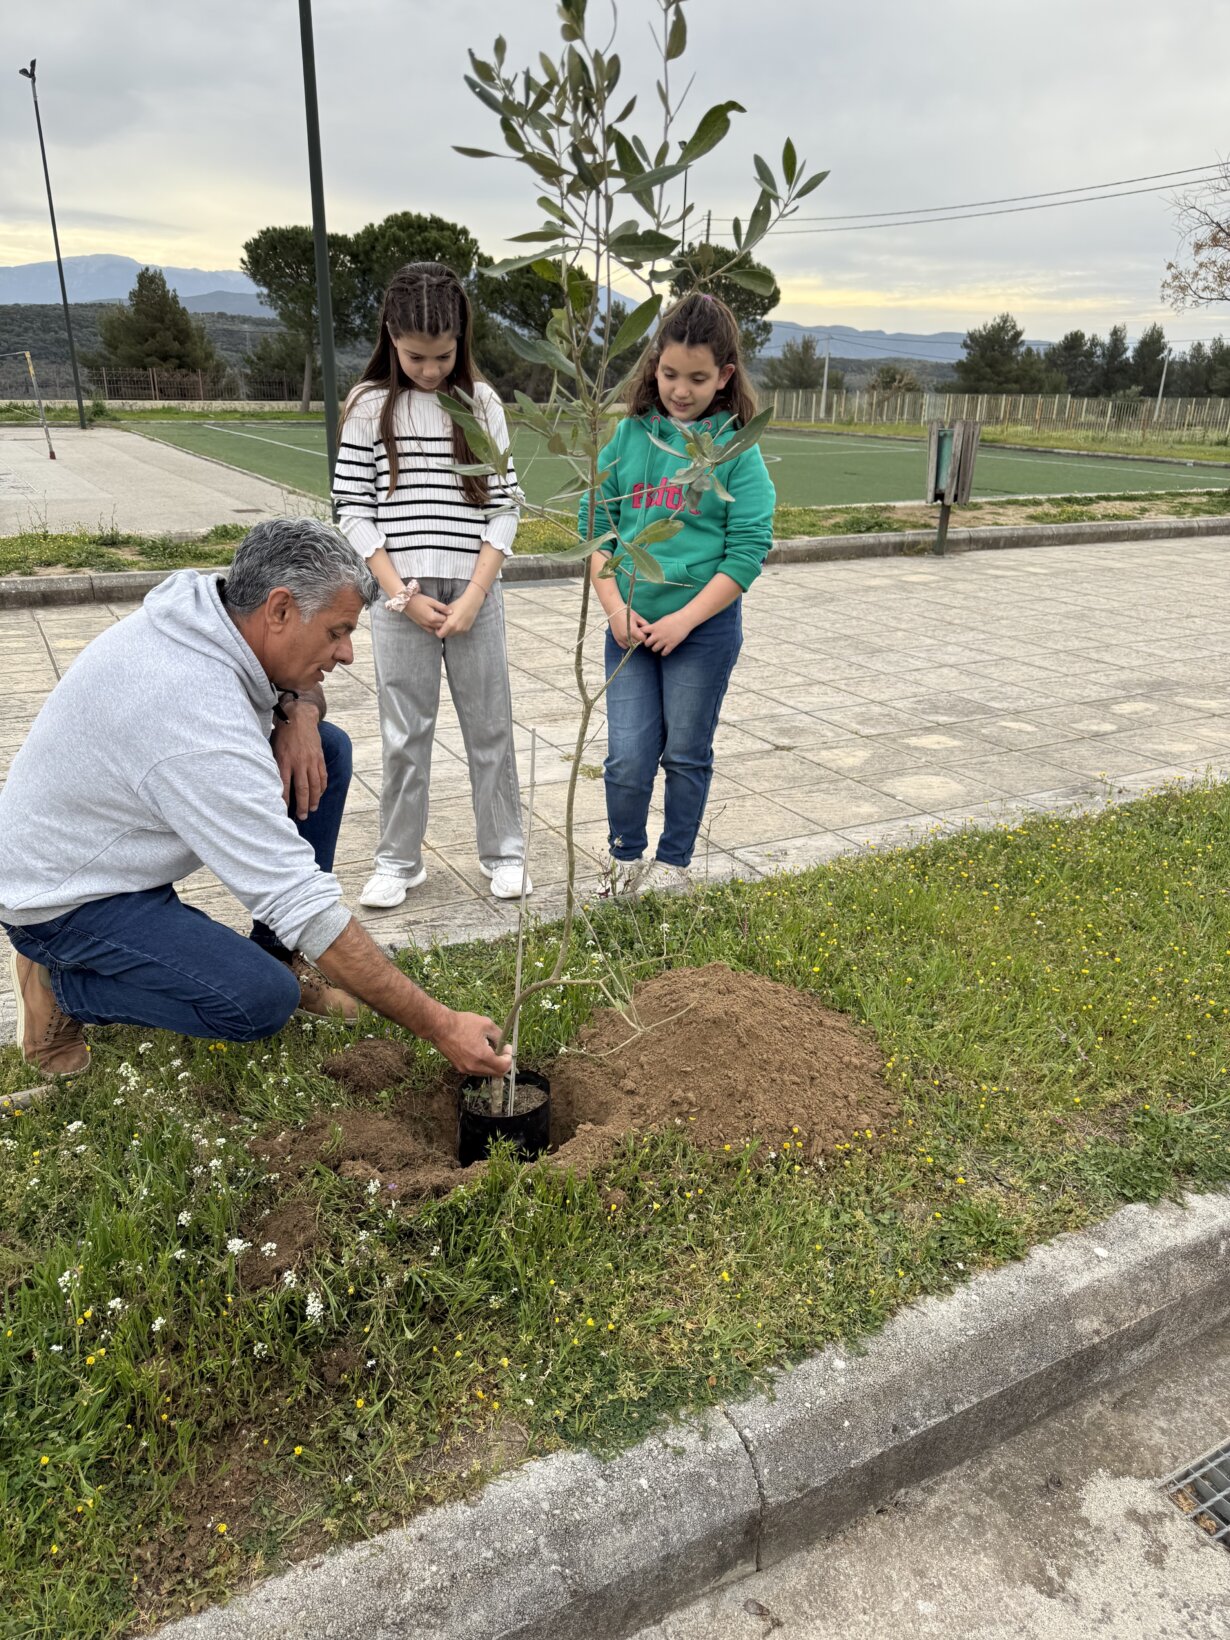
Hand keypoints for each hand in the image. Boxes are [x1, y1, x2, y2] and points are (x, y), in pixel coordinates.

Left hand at [272, 700, 325, 820]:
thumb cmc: (282, 733)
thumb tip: (271, 783)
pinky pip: (322, 776)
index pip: (285, 786)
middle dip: (303, 806)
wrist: (299, 717)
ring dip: (314, 800)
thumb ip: (274, 765)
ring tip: (313, 809)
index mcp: (284, 760)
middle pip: (302, 789)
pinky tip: (320, 794)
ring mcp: (311, 760)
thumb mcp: (273, 747)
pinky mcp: (319, 757)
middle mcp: (299, 762)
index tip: (284, 812)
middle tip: (302, 817)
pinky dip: (322, 787)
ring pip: (315, 785)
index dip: (285, 801)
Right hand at [404, 592, 448, 632]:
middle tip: (443, 613)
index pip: (445, 620)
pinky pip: (429, 630)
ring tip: (438, 617)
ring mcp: (424, 625)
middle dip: (444, 621)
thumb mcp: (432, 601)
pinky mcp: (420, 625)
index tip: (446, 610)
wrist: (406, 602)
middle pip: (441, 625)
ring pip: (436, 628)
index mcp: (433, 617)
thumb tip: (451, 612)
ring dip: (439, 624)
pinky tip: (433, 621)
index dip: (447, 615)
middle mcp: (429, 623)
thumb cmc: (419, 599)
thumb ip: (442, 607)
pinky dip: (433, 627)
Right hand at [431, 1009, 512, 1077]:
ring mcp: (466, 1069)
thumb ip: (500, 1037)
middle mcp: (474, 1067)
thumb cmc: (462, 1023)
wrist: (440, 1027)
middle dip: (503, 1063)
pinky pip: (477, 1071)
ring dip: (492, 1064)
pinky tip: (479, 1051)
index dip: (509, 1058)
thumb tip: (505, 1046)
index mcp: (482, 1056)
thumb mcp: (486, 1024)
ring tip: (489, 1049)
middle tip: (502, 1050)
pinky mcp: (460, 1068)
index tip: (507, 1048)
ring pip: (487, 1073)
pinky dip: (483, 1064)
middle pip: (497, 1074)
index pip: (503, 1067)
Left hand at [436, 585, 484, 638]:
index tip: (438, 626)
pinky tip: (457, 622)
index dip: (438, 631)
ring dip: (450, 630)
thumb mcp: (446, 610)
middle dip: (444, 631)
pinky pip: (458, 632)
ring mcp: (462, 630)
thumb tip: (435, 622)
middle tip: (444, 624)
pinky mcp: (466, 630)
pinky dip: (456, 629)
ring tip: (451, 622)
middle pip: (446, 635)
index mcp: (450, 624)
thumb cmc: (457, 604)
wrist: (471, 603)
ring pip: (452, 634)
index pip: (440, 635)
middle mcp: (456, 629)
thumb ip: (440, 618)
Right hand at [607, 604, 651, 650]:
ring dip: (633, 641)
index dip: (644, 636)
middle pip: (637, 642)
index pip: (643, 639)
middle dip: (639, 638)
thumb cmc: (627, 613)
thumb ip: (645, 624)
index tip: (643, 632)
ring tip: (632, 634)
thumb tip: (649, 630)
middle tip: (638, 632)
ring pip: (631, 645)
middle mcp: (627, 636)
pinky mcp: (617, 639)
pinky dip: (627, 643)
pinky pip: (624, 646)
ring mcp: (621, 638)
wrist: (614, 611)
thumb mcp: (638, 617)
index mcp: (633, 631)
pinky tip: (628, 638)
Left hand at [641, 609, 694, 655]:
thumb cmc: (674, 618)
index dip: (642, 634)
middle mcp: (658, 635)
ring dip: (655, 648)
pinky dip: (664, 652)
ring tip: (658, 646)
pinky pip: (664, 653)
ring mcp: (664, 640)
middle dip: (648, 643)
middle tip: (651, 642)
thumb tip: (650, 630)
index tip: (645, 635)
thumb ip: (655, 626)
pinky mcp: (671, 645)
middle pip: (647, 643)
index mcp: (654, 627)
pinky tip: (665, 650)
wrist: (685, 620)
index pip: (642, 632)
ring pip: (654, 649)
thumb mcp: (662, 620)